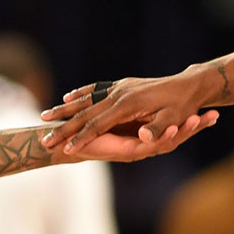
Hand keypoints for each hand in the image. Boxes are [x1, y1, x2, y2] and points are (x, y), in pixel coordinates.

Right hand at [40, 70, 217, 153]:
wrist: (189, 83)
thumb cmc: (181, 106)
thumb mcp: (173, 119)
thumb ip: (156, 129)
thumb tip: (144, 139)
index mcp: (127, 105)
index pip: (96, 125)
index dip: (79, 138)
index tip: (63, 149)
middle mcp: (118, 95)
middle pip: (84, 112)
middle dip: (62, 126)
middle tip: (44, 139)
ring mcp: (118, 88)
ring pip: (85, 99)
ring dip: (64, 108)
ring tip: (44, 117)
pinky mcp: (121, 85)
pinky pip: (94, 90)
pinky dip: (78, 94)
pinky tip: (67, 97)